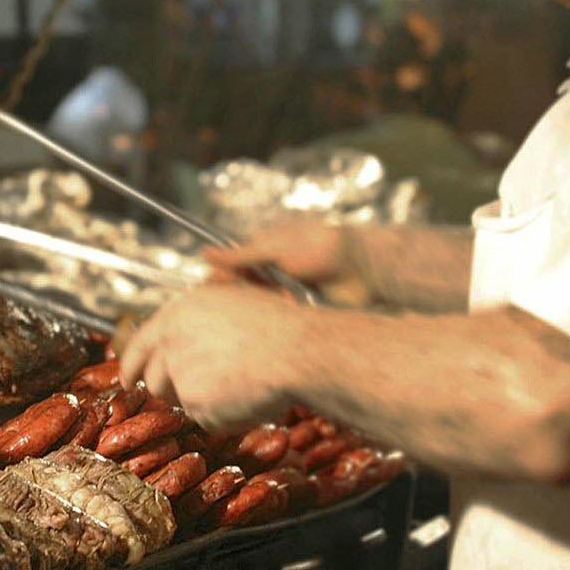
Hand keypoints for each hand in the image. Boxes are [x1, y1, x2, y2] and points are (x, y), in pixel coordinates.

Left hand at [118, 283, 301, 431]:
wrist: (299, 351)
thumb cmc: (278, 326)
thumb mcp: (230, 302)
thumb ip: (196, 320)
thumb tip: (180, 337)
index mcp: (177, 312)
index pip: (139, 344)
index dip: (131, 365)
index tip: (129, 378)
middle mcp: (171, 341)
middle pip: (154, 379)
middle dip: (174, 389)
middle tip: (206, 388)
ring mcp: (180, 373)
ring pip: (179, 401)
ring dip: (202, 401)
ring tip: (237, 385)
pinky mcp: (196, 402)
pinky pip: (206, 419)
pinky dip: (225, 417)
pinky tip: (248, 397)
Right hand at [204, 218, 368, 304]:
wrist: (366, 270)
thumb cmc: (321, 249)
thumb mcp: (276, 247)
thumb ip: (241, 254)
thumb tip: (203, 253)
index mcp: (264, 252)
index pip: (230, 267)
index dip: (220, 278)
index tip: (213, 286)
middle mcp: (271, 274)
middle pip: (241, 291)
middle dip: (244, 296)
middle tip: (261, 293)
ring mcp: (285, 295)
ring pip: (258, 308)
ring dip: (266, 306)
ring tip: (287, 297)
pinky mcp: (298, 315)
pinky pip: (278, 322)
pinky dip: (281, 319)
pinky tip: (292, 310)